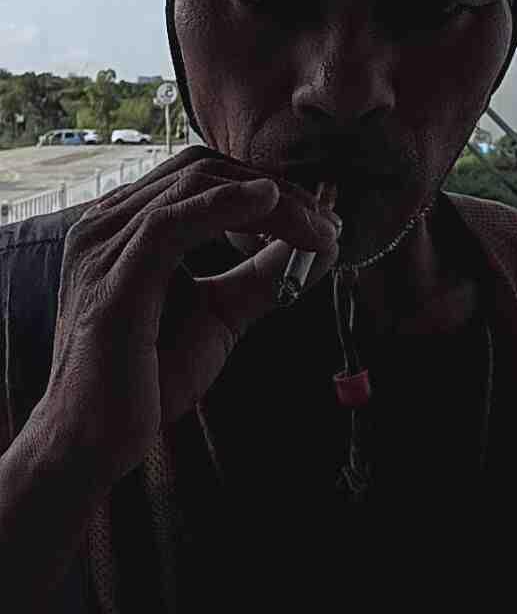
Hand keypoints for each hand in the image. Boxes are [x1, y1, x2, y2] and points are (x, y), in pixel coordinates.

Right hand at [41, 149, 339, 486]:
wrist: (92, 444)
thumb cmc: (149, 378)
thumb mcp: (218, 313)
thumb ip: (260, 276)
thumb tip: (317, 247)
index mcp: (123, 225)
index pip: (199, 175)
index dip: (264, 184)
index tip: (318, 215)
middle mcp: (106, 224)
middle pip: (201, 170)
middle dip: (274, 187)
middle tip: (327, 220)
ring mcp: (103, 247)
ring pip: (195, 187)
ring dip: (270, 200)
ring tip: (317, 228)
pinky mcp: (112, 280)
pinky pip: (171, 224)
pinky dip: (227, 206)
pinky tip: (269, 205)